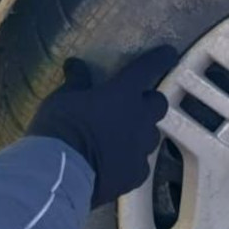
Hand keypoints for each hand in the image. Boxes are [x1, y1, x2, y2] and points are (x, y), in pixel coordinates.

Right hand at [25, 46, 179, 206]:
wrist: (59, 174)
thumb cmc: (59, 128)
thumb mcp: (61, 99)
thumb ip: (76, 82)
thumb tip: (76, 65)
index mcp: (122, 93)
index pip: (148, 68)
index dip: (160, 58)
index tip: (169, 53)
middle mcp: (139, 118)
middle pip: (159, 104)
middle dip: (149, 102)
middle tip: (133, 105)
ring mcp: (140, 149)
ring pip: (151, 136)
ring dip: (140, 132)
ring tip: (121, 137)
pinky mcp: (136, 175)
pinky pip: (140, 164)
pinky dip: (131, 160)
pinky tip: (116, 164)